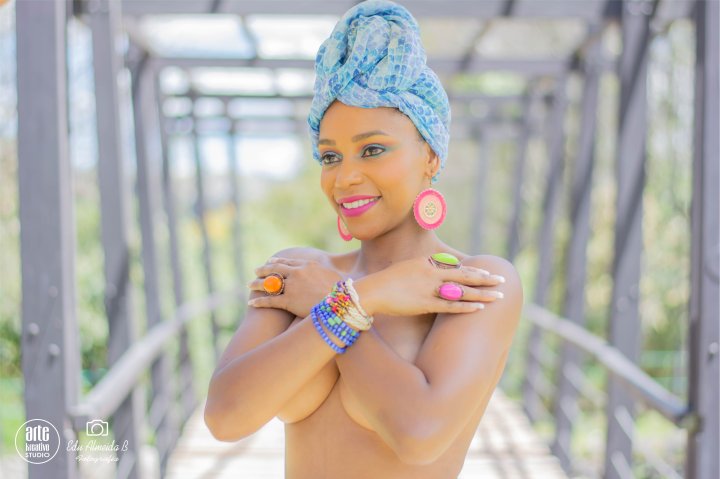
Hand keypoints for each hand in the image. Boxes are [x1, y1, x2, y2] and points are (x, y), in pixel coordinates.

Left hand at [247, 256, 342, 318]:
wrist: (341, 304)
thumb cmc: (343, 292)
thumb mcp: (336, 276)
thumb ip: (327, 273)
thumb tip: (331, 274)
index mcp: (308, 265)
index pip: (288, 262)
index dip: (277, 262)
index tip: (270, 262)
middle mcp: (298, 273)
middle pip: (275, 269)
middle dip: (264, 270)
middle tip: (256, 271)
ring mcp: (292, 287)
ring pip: (270, 284)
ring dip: (258, 284)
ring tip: (249, 285)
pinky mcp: (289, 301)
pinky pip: (270, 301)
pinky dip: (259, 302)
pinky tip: (252, 303)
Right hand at [353, 256, 504, 316]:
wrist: (371, 290)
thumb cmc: (387, 281)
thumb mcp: (407, 267)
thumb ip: (424, 268)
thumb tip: (437, 270)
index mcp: (426, 263)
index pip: (456, 266)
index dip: (473, 270)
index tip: (487, 272)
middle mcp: (431, 273)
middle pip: (464, 275)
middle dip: (485, 278)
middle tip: (502, 280)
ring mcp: (428, 288)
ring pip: (462, 291)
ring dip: (482, 293)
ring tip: (499, 297)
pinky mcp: (424, 304)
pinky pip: (450, 305)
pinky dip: (466, 306)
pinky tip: (480, 308)